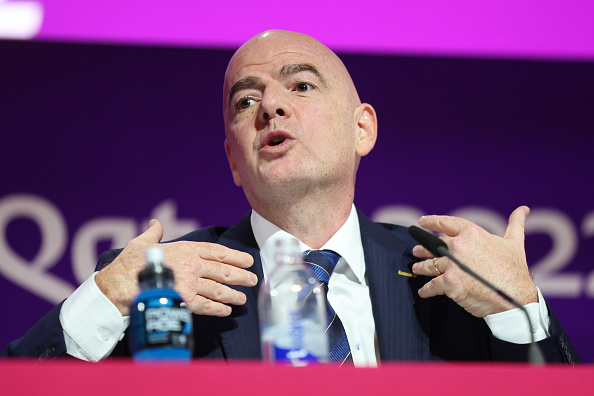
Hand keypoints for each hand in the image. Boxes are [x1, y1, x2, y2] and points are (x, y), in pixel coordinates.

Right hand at [95, 219, 256, 316]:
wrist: (118, 285)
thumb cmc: (129, 263)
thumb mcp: (142, 242)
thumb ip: (154, 233)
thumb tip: (157, 223)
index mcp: (185, 249)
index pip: (217, 252)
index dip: (234, 256)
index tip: (248, 260)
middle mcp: (192, 264)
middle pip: (223, 270)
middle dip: (240, 275)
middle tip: (253, 279)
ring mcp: (190, 283)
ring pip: (218, 289)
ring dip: (233, 294)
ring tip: (243, 298)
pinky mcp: (185, 301)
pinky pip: (207, 305)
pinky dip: (219, 308)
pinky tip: (227, 311)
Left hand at [411, 206, 536, 316]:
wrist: (515, 298)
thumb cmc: (515, 271)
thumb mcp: (515, 243)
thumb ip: (515, 224)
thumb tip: (522, 210)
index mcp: (472, 233)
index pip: (446, 223)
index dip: (432, 221)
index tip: (421, 222)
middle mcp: (459, 246)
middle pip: (435, 246)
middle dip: (423, 249)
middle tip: (416, 251)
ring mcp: (452, 265)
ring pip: (430, 265)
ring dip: (421, 267)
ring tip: (416, 268)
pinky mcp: (449, 283)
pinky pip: (432, 285)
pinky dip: (426, 289)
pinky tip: (423, 291)